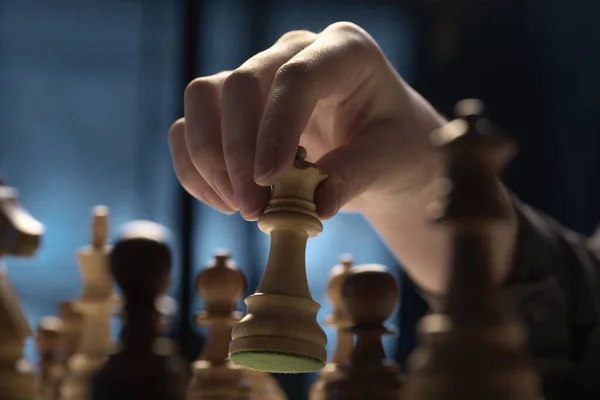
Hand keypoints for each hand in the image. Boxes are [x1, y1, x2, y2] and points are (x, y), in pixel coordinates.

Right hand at [169, 22, 445, 220]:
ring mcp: (259, 74)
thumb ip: (354, 176)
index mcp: (343, 52)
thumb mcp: (389, 160)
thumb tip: (314, 207)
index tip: (268, 181)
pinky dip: (196, 166)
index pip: (297, 77)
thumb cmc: (392, 144)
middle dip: (237, 152)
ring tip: (239, 206)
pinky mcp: (235, 105)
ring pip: (204, 97)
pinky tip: (223, 200)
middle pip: (240, 84)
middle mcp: (293, 52)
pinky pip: (193, 126)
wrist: (378, 147)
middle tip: (252, 207)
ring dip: (209, 159)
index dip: (276, 128)